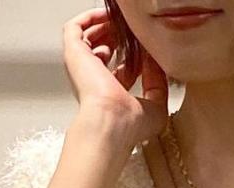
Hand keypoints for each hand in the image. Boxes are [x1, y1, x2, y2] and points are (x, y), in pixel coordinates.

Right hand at [62, 9, 169, 149]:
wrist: (111, 123)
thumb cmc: (129, 124)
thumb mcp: (156, 106)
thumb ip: (158, 83)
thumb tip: (154, 60)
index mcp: (110, 95)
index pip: (120, 70)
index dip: (135, 56)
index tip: (148, 49)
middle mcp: (93, 81)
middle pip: (102, 50)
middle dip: (119, 37)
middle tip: (134, 31)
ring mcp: (82, 66)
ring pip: (89, 37)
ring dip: (106, 26)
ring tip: (123, 22)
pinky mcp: (74, 53)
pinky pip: (75, 27)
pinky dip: (91, 17)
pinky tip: (107, 16)